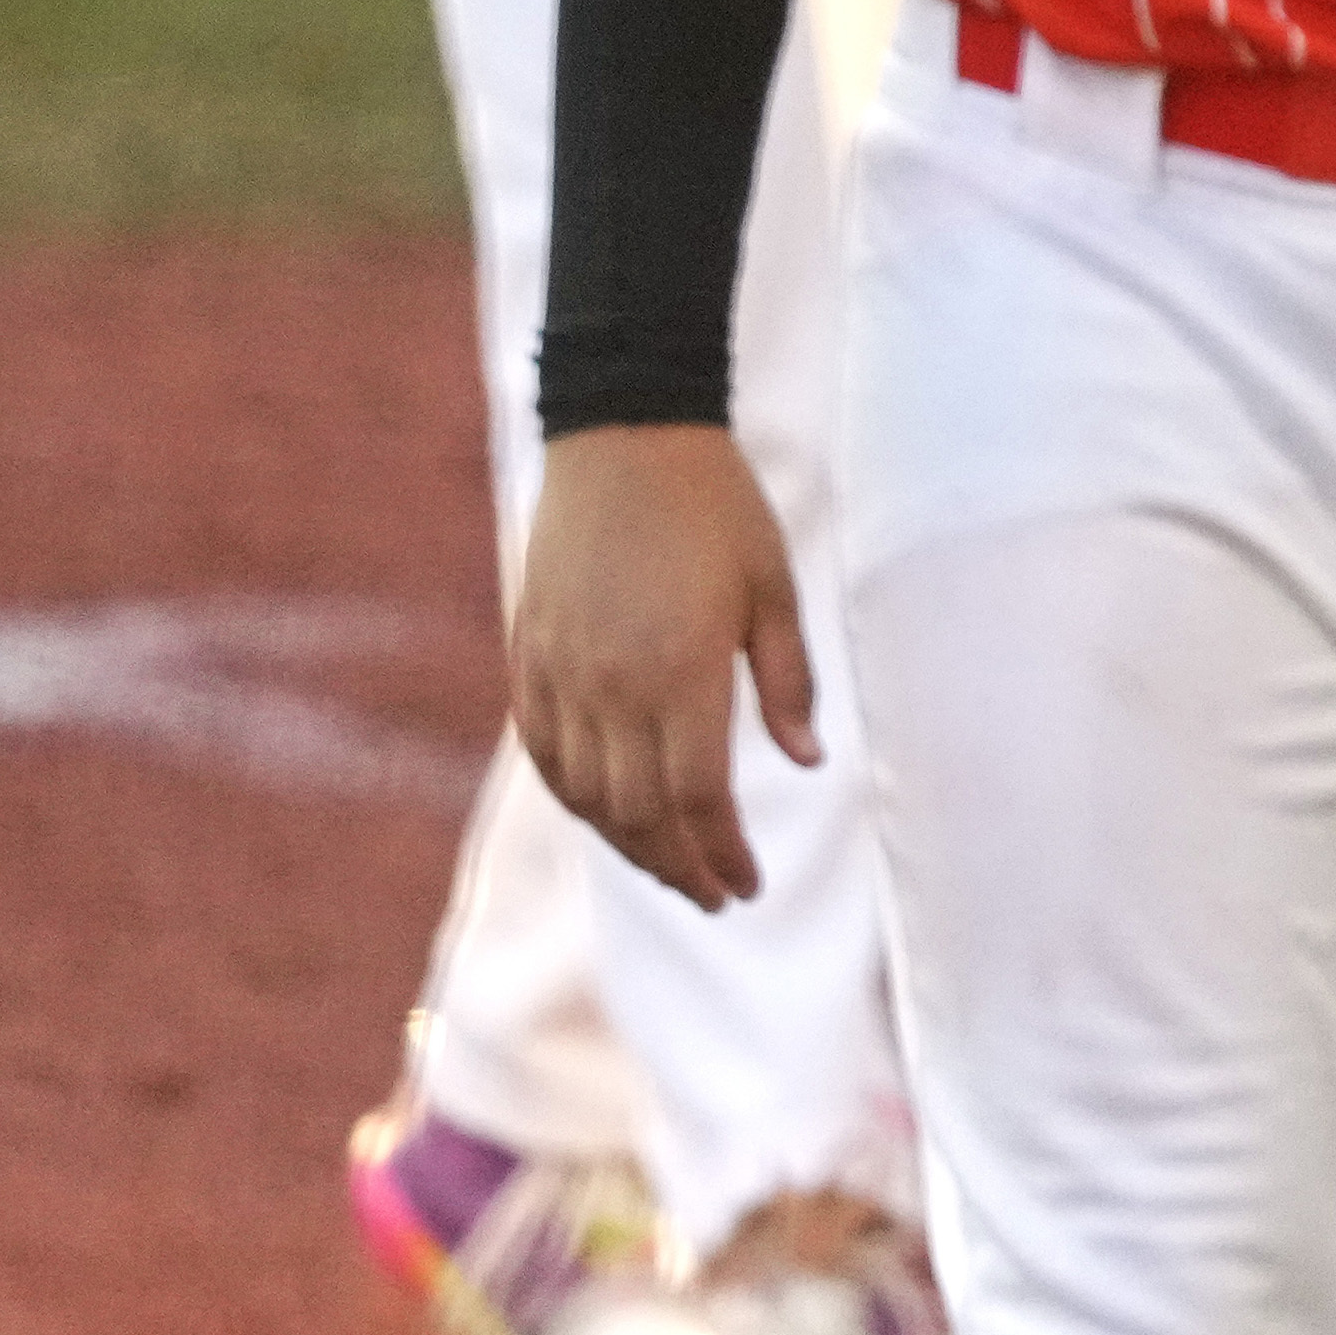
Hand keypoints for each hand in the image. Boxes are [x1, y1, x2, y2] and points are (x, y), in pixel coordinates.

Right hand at [510, 425, 815, 907]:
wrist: (624, 438)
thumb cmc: (715, 509)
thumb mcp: (774, 589)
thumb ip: (786, 682)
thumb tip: (805, 762)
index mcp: (679, 671)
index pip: (696, 798)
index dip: (720, 853)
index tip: (748, 886)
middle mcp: (610, 685)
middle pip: (637, 813)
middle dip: (678, 867)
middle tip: (715, 896)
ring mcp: (561, 673)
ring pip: (586, 795)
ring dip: (627, 844)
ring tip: (671, 866)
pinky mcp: (530, 656)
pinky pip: (546, 753)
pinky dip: (577, 798)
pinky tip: (608, 813)